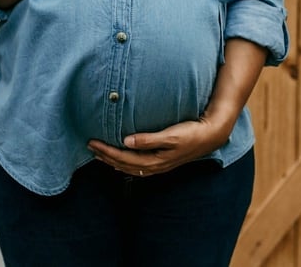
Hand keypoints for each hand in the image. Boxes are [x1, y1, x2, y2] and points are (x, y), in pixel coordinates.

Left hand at [87, 117, 228, 176]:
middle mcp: (154, 166)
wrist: (210, 136)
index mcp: (155, 160)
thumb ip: (148, 139)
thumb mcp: (171, 135)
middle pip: (123, 164)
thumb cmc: (191, 133)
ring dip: (113, 160)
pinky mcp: (162, 161)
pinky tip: (120, 158)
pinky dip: (125, 163)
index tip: (93, 142)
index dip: (107, 152)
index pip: (124, 158)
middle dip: (105, 156)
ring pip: (129, 167)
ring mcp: (158, 165)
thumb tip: (126, 141)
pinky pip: (137, 166)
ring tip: (99, 153)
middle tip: (90, 146)